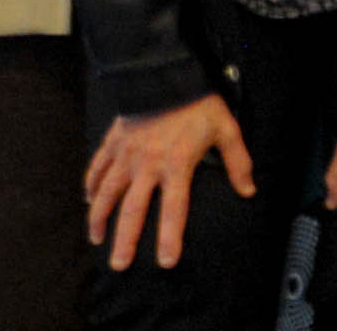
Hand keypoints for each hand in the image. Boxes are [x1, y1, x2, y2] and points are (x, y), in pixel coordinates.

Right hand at [86, 95, 251, 272]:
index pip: (174, 208)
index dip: (170, 236)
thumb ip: (237, 161)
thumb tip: (248, 190)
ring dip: (100, 217)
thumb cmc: (198, 102)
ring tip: (96, 238)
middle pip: (133, 209)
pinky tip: (88, 200)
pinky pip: (97, 167)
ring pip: (108, 192)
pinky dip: (90, 184)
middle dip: (126, 240)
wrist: (166, 72)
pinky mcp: (114, 140)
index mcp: (176, 164)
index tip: (166, 261)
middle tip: (119, 264)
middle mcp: (148, 163)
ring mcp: (127, 153)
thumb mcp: (225, 128)